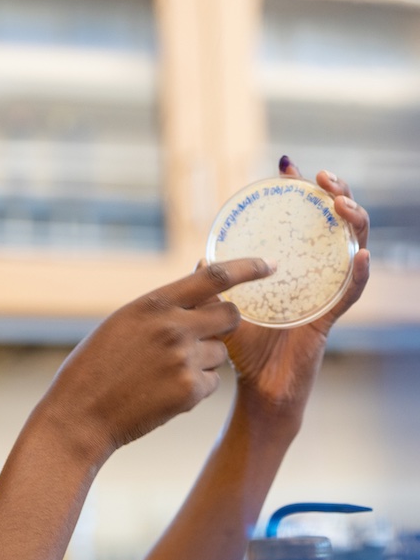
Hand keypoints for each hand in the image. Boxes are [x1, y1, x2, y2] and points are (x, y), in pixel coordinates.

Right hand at [38, 258, 274, 461]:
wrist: (81, 413)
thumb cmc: (96, 365)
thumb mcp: (124, 322)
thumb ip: (162, 307)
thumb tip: (200, 287)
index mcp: (154, 303)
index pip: (214, 276)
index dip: (248, 267)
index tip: (270, 264)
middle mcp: (173, 327)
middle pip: (230, 316)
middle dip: (227, 323)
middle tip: (209, 334)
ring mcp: (184, 359)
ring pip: (221, 353)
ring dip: (204, 360)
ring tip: (165, 373)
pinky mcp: (190, 391)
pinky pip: (213, 383)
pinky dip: (197, 388)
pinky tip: (165, 392)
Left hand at [223, 160, 370, 423]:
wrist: (256, 393)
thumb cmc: (243, 352)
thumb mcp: (224, 309)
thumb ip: (216, 284)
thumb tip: (201, 258)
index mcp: (290, 269)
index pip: (300, 221)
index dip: (298, 192)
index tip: (288, 166)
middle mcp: (312, 277)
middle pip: (333, 227)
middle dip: (334, 195)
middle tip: (322, 177)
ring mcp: (323, 297)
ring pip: (351, 250)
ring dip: (351, 223)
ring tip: (341, 203)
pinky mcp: (327, 321)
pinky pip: (348, 294)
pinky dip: (357, 274)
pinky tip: (359, 255)